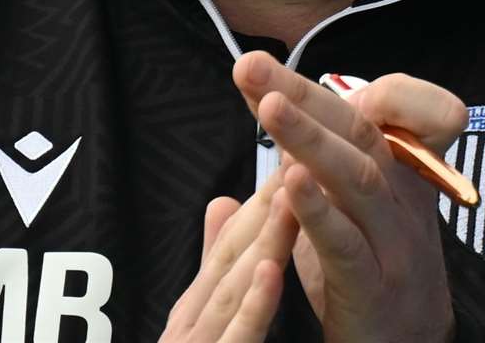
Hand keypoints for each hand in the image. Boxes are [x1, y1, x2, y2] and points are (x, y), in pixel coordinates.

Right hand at [161, 169, 299, 341]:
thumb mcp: (197, 321)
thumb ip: (212, 267)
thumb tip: (223, 204)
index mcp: (192, 308)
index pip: (227, 247)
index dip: (257, 205)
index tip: (288, 163)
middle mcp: (190, 323)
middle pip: (230, 258)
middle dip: (262, 208)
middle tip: (293, 160)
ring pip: (233, 289)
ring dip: (261, 242)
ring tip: (285, 198)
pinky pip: (238, 337)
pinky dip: (254, 306)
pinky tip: (272, 272)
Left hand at [233, 52, 467, 342]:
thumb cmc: (368, 269)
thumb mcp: (346, 206)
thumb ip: (311, 156)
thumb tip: (267, 98)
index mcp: (397, 173)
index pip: (380, 109)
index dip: (325, 87)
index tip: (264, 67)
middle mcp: (401, 200)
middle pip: (360, 132)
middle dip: (303, 95)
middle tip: (251, 66)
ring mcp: (394, 244)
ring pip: (358, 179)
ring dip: (312, 139)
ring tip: (268, 107)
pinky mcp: (375, 289)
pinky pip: (348, 245)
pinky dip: (319, 212)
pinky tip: (289, 183)